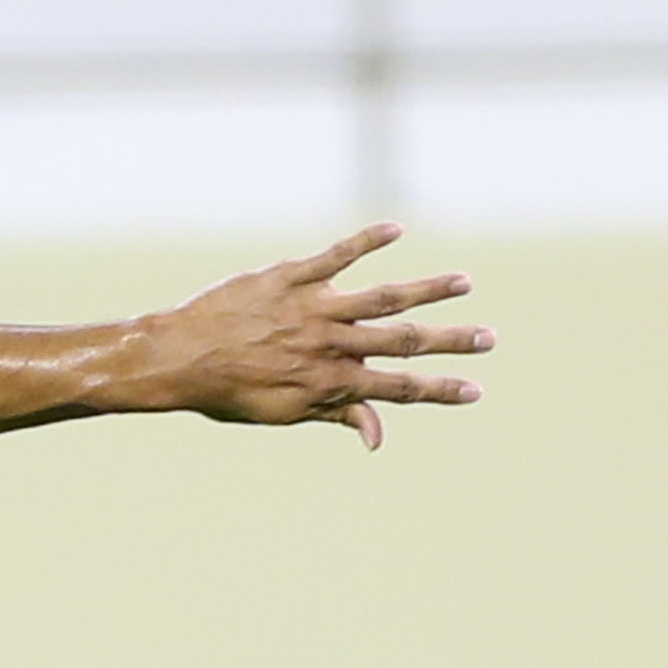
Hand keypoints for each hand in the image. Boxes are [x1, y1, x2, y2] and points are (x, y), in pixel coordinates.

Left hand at [136, 225, 488, 450]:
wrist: (179, 358)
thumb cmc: (230, 391)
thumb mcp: (285, 413)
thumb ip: (336, 414)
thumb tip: (378, 437)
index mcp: (329, 382)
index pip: (396, 389)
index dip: (437, 390)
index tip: (475, 391)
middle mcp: (328, 346)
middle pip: (401, 342)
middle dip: (448, 342)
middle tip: (488, 338)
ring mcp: (312, 309)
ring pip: (379, 297)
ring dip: (425, 290)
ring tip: (463, 283)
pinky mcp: (291, 277)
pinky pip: (335, 256)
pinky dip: (366, 241)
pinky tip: (396, 230)